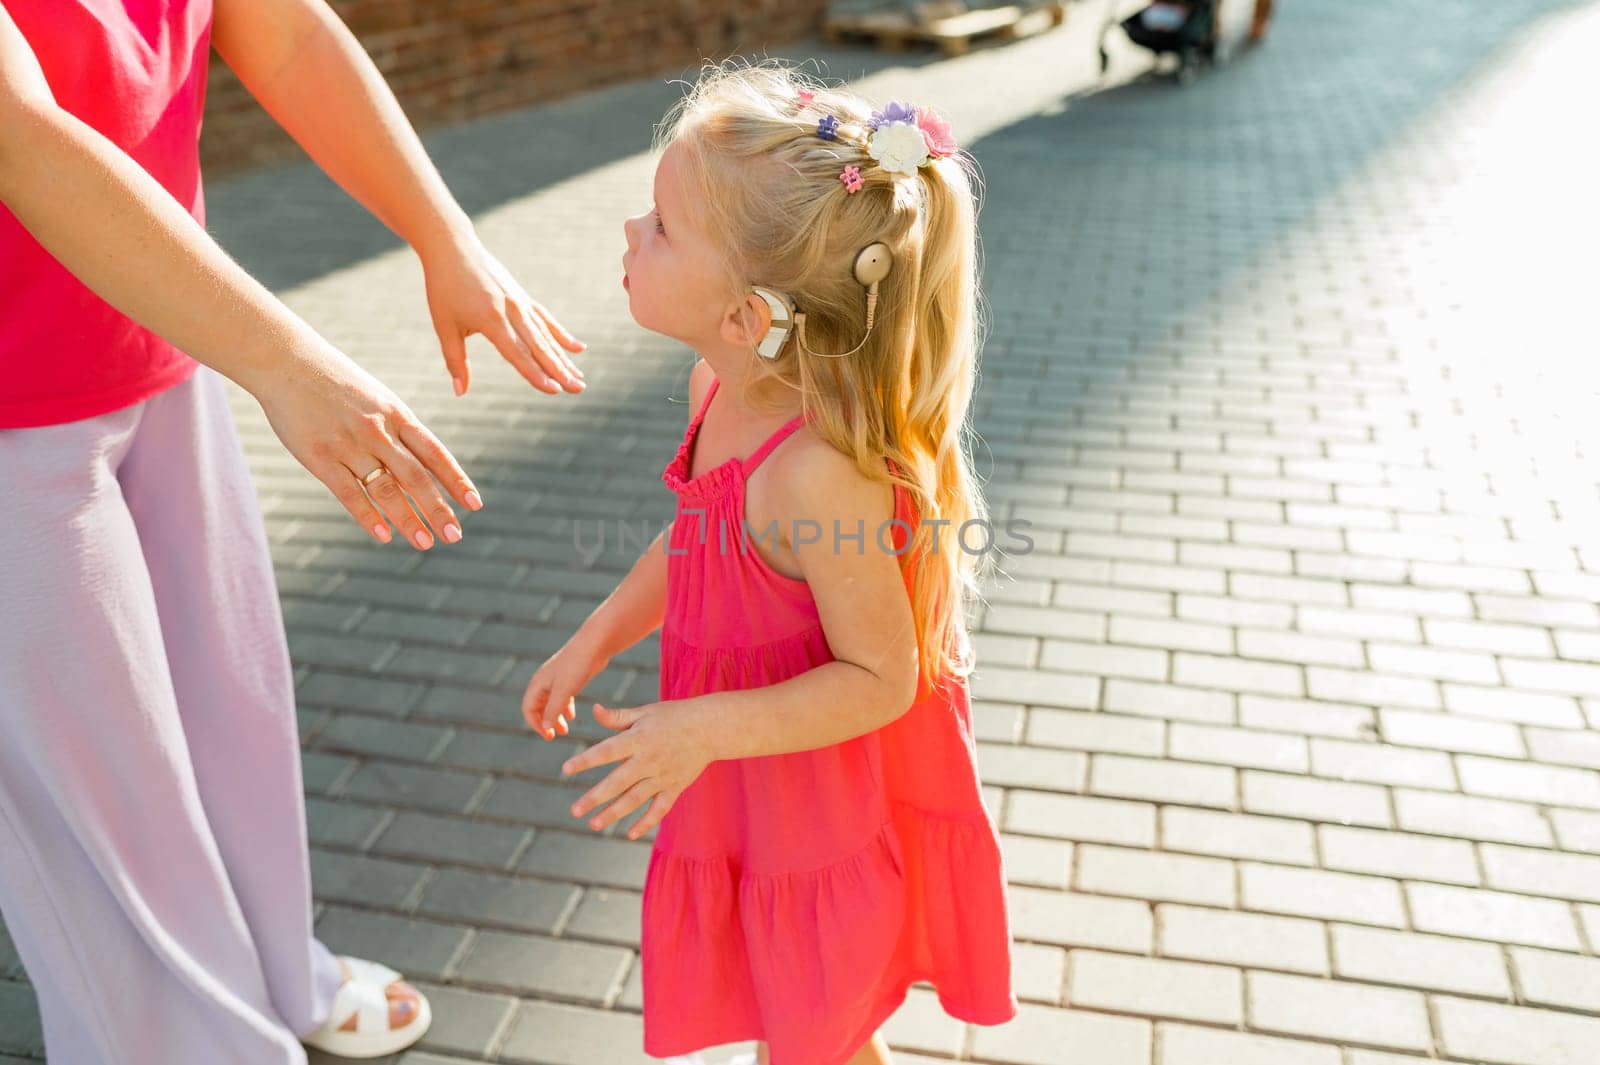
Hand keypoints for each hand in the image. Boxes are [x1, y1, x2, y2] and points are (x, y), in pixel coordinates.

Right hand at [251, 345, 479, 548]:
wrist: (286, 360)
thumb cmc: (336, 382)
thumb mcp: (377, 398)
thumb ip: (398, 429)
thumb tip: (424, 463)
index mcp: (397, 415)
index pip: (435, 453)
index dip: (456, 480)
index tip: (475, 504)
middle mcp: (378, 431)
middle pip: (416, 476)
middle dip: (438, 509)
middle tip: (455, 535)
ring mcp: (348, 445)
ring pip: (386, 490)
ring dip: (409, 519)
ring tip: (426, 543)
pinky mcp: (320, 457)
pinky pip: (350, 493)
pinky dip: (369, 517)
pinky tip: (384, 536)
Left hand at [420, 231, 586, 396]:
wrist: (453, 247)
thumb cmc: (443, 288)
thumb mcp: (444, 326)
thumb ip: (455, 361)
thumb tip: (459, 392)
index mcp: (492, 320)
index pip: (518, 354)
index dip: (536, 374)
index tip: (554, 391)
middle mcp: (512, 311)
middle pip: (540, 347)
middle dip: (560, 371)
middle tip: (579, 389)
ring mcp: (520, 303)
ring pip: (547, 336)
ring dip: (564, 358)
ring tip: (580, 377)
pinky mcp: (523, 296)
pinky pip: (546, 319)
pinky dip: (562, 335)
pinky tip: (578, 348)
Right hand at [521, 635, 612, 739]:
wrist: (594, 644)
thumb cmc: (577, 665)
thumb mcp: (564, 691)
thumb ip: (553, 710)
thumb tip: (545, 727)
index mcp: (538, 683)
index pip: (528, 709)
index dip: (535, 724)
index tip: (549, 736)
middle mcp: (544, 681)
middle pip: (537, 707)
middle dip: (544, 723)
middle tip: (554, 736)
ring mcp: (556, 679)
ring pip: (550, 703)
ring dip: (555, 718)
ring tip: (565, 731)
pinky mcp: (569, 678)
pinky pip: (561, 697)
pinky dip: (564, 708)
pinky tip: (572, 716)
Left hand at [562, 701, 714, 840]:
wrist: (711, 728)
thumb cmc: (675, 715)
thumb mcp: (646, 711)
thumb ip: (619, 716)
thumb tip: (594, 711)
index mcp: (638, 738)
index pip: (607, 751)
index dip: (586, 760)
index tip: (566, 769)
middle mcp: (648, 760)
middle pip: (617, 782)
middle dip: (594, 797)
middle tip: (575, 810)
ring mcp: (662, 776)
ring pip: (634, 799)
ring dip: (613, 813)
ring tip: (594, 824)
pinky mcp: (674, 787)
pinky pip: (659, 809)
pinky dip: (645, 823)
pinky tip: (629, 834)